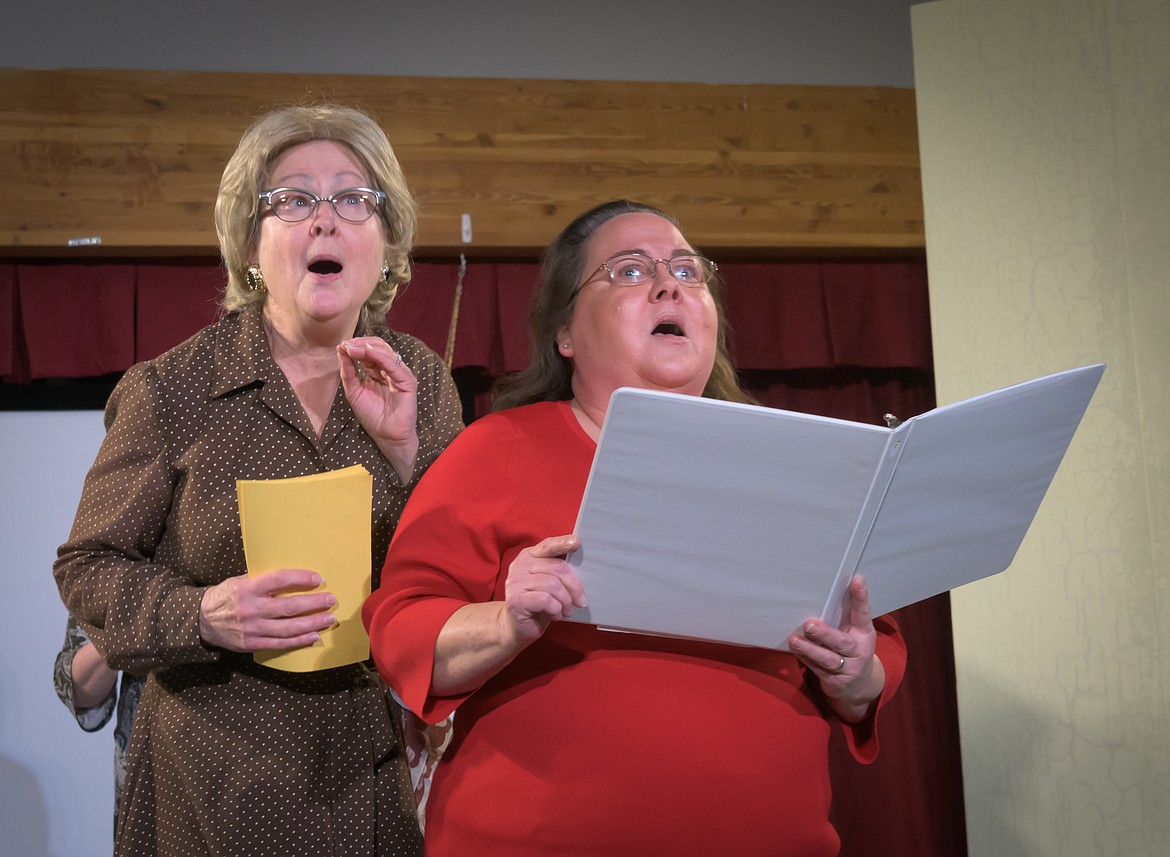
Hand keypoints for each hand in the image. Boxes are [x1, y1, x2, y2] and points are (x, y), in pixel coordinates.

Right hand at [199, 569, 336, 652]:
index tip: (318, 579)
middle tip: (331, 600)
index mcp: (248, 588)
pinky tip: (313, 636)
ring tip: (328, 618)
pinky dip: (299, 640)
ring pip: (288, 628)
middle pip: (288, 607)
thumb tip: (294, 577)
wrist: (202, 620)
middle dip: (313, 604)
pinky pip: (280, 643)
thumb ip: (263, 580)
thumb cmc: (227, 596)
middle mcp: (251, 609)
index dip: (300, 579)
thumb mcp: (240, 581)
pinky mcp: (252, 644)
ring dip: (312, 623)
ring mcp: (252, 629)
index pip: (279, 580)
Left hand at [337, 337, 418, 480]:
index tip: (340, 346)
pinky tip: (367, 352)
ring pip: (386, 352)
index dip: (355, 346)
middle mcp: (390, 370)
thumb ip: (349, 372)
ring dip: (367, 347)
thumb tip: (341, 350)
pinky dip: (380, 356)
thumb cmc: (373, 416)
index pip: (369, 351)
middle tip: (346, 345)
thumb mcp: (354, 391)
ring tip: (352, 348)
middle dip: (360, 343)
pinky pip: (394, 365)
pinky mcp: (408, 381)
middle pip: (378, 347)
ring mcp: (400, 374)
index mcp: (378, 371)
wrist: (386, 436)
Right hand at [502, 534, 587, 644]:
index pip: (547, 546)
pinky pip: (545, 600)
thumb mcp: (550, 583)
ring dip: (565, 601)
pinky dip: (556, 609)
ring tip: (566, 611)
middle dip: (574, 587)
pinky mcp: (516, 600)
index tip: (577, 543)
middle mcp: (519, 565)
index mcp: (528, 556)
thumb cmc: (538, 603)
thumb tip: (582, 566)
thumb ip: (558, 571)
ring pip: (553, 585)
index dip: (562, 543)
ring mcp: (515, 582)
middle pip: (557, 568)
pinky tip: (555, 615)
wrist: (516, 627)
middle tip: (580, 602)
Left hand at [788, 575, 885, 721]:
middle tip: (809, 625)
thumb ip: (844, 616)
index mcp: (864, 634)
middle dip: (825, 634)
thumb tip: (821, 589)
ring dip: (809, 649)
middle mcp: (858, 651)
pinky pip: (816, 668)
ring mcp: (848, 669)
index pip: (863, 614)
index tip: (856, 580)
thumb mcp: (855, 633)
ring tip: (795, 640)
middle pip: (842, 643)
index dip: (861, 597)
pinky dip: (804, 658)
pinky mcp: (834, 681)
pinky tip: (795, 649)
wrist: (860, 687)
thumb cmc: (851, 649)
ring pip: (827, 659)